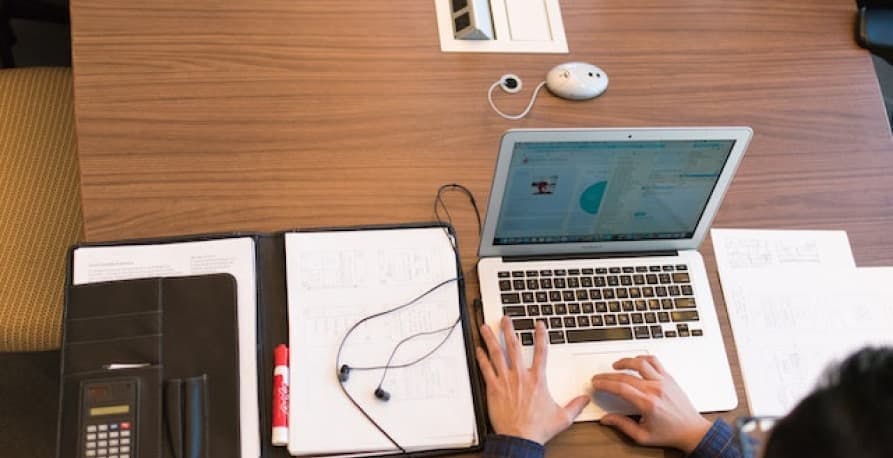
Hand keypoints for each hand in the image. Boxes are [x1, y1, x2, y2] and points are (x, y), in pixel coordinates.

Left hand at [475, 316, 589, 444]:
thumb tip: (585, 398)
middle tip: (506, 318)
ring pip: (497, 354)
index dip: (540, 335)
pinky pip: (486, 369)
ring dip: (491, 339)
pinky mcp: (493, 388)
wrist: (520, 438)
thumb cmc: (538, 428)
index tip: (538, 324)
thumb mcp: (563, 417)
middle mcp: (521, 376)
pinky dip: (481, 358)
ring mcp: (505, 381)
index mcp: (537, 380)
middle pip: (514, 347)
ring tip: (486, 327)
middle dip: (510, 330)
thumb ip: (575, 405)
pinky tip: (478, 349)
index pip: (541, 351)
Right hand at [591, 355, 711, 453]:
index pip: (620, 388)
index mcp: (648, 404)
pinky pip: (654, 361)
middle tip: (599, 378)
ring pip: (640, 362)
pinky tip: (636, 361)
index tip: (597, 384)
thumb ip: (623, 425)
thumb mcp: (643, 436)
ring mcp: (663, 381)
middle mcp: (655, 389)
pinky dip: (643, 358)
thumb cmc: (671, 433)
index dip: (605, 383)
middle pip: (625, 376)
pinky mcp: (669, 378)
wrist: (692, 430)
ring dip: (625, 361)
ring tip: (615, 365)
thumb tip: (607, 419)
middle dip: (608, 376)